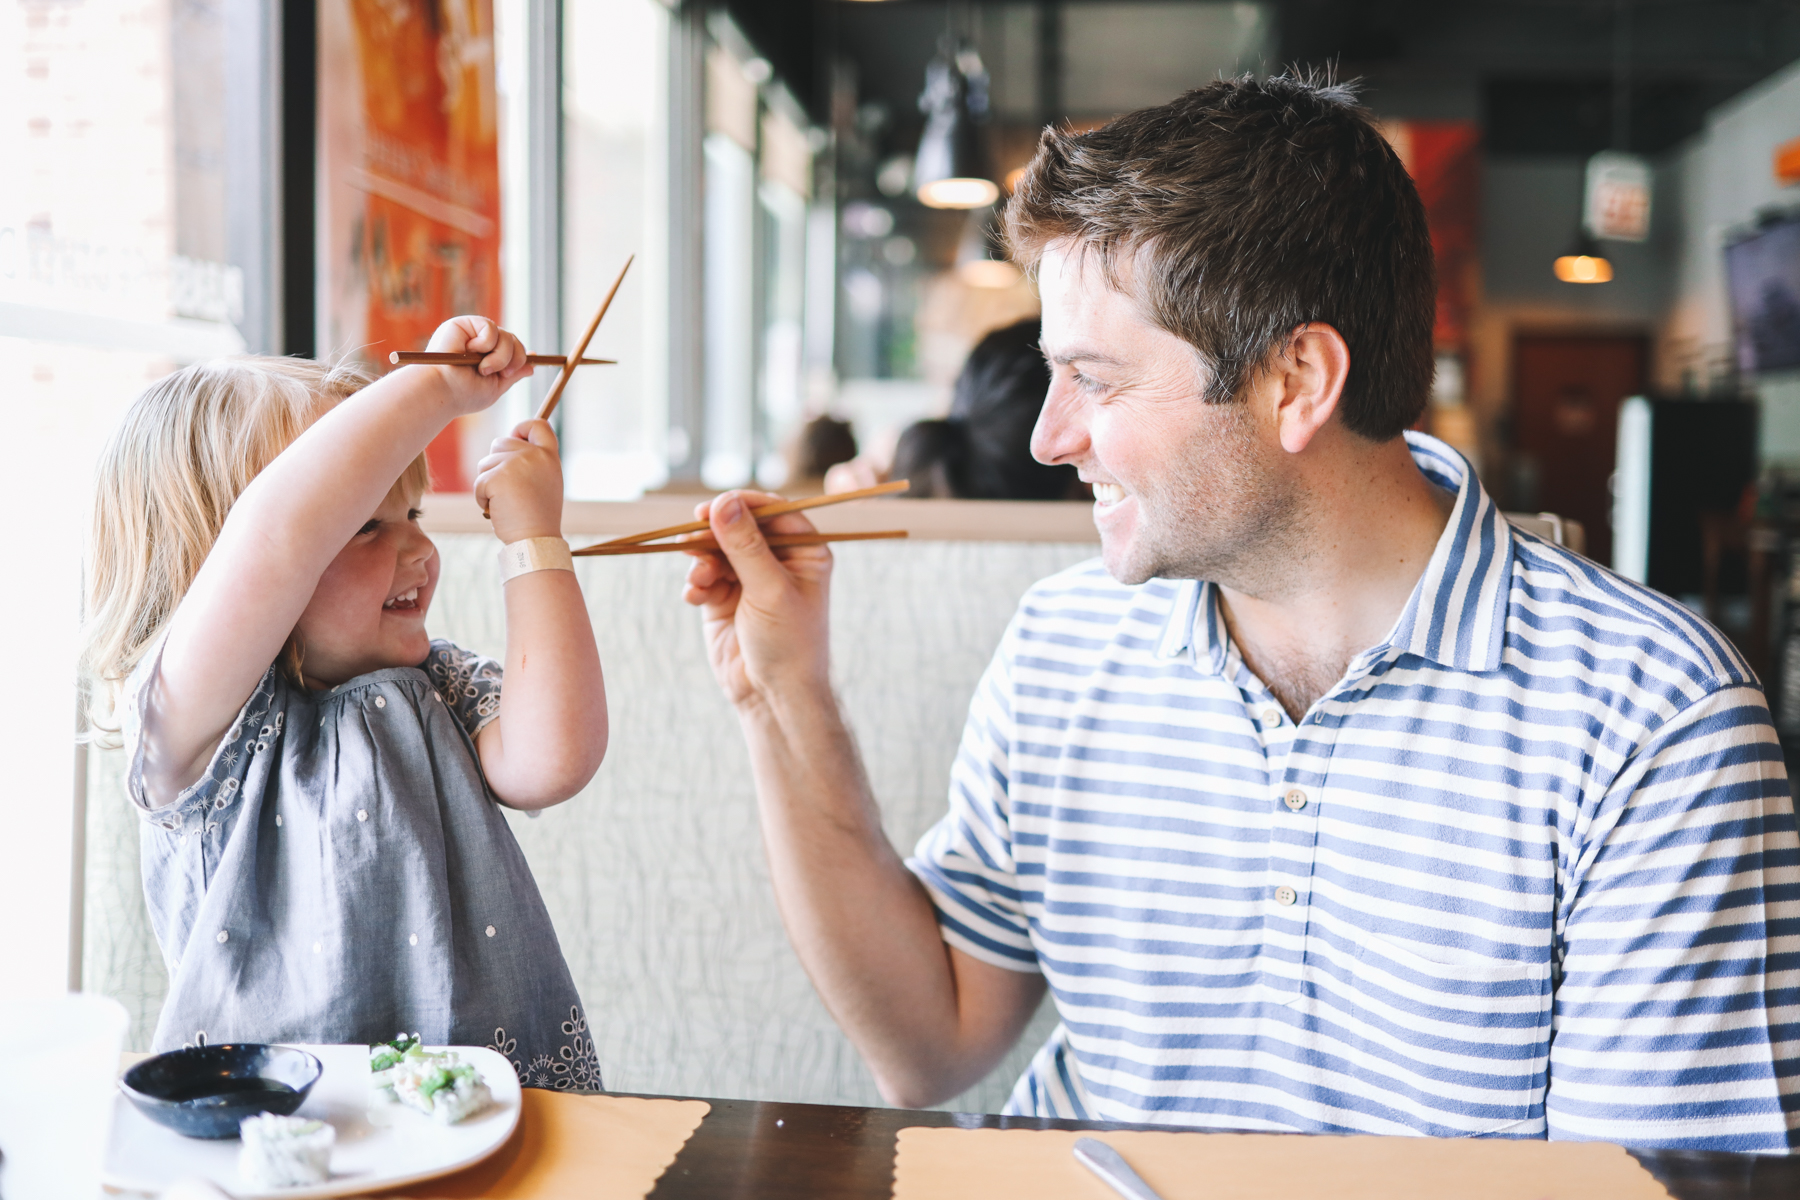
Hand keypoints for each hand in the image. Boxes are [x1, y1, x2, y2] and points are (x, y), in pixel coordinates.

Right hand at [423, 316, 533, 414]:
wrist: (442, 390)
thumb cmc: (464, 394)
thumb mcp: (495, 387)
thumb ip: (513, 374)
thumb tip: (532, 365)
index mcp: (487, 358)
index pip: (513, 350)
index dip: (522, 355)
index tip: (530, 364)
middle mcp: (480, 344)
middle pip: (514, 341)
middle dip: (515, 360)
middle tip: (502, 374)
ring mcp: (473, 333)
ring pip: (506, 336)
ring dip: (501, 356)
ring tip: (483, 369)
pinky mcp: (464, 324)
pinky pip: (490, 328)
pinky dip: (486, 343)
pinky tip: (470, 352)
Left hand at [473, 420, 563, 542]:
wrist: (535, 541)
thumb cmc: (538, 517)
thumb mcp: (545, 483)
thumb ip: (532, 463)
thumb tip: (505, 446)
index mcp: (549, 457)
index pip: (538, 425)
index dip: (522, 428)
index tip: (515, 440)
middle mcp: (535, 456)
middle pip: (500, 442)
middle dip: (495, 464)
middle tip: (507, 489)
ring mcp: (516, 464)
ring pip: (485, 463)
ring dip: (488, 484)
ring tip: (505, 503)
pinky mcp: (498, 478)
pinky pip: (478, 482)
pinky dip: (482, 498)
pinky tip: (497, 510)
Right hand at [681, 490, 833, 709]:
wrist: (773, 696)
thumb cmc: (789, 644)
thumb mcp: (770, 590)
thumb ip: (746, 546)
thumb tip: (723, 503)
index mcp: (805, 552)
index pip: (775, 512)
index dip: (745, 504)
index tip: (716, 505)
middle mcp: (777, 561)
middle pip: (740, 527)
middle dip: (715, 532)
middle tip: (691, 534)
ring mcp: (748, 579)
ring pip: (717, 550)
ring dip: (702, 560)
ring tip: (698, 578)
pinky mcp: (723, 598)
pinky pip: (703, 576)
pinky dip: (696, 582)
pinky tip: (694, 596)